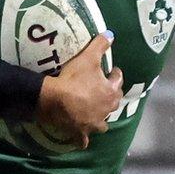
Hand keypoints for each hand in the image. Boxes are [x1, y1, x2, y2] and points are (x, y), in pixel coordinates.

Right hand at [35, 33, 122, 148]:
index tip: (111, 70)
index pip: (118, 80)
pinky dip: (83, 139)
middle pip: (113, 102)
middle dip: (111, 95)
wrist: (56, 100)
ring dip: (101, 118)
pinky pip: (84, 140)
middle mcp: (106, 109)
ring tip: (96, 112)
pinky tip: (81, 139)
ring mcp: (94, 123)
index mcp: (110, 91)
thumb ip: (100, 45)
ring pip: (103, 123)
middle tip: (103, 88)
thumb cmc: (74, 78)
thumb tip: (111, 34)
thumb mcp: (88, 57)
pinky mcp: (81, 132)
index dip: (115, 73)